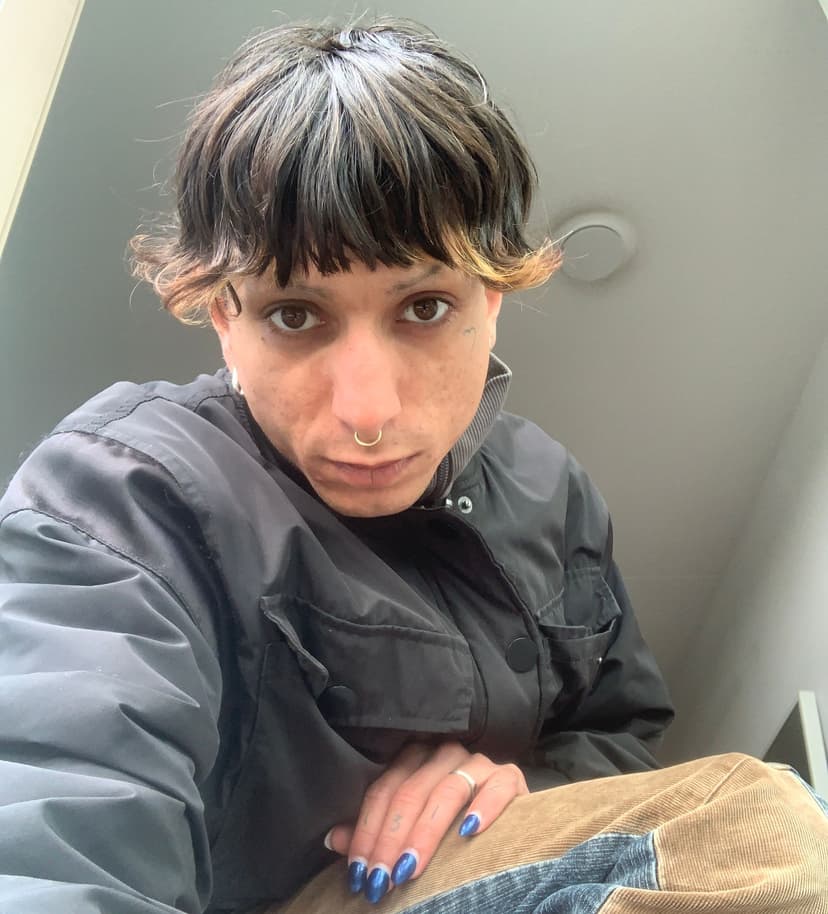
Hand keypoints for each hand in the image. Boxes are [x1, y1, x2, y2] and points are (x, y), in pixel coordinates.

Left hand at [324, 741, 527, 903]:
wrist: (504, 822)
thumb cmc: (447, 825)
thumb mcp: (407, 828)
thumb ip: (374, 830)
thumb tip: (333, 838)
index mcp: (414, 759)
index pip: (383, 790)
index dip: (368, 831)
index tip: (359, 871)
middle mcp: (443, 753)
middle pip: (410, 792)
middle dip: (391, 840)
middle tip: (381, 878)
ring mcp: (478, 763)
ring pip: (445, 792)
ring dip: (424, 834)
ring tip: (409, 867)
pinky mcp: (509, 777)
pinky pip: (496, 788)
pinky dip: (482, 808)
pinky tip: (468, 832)